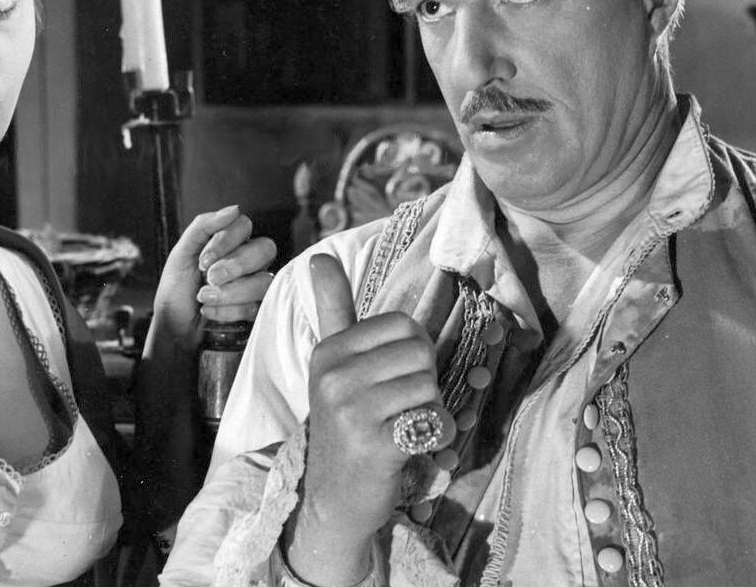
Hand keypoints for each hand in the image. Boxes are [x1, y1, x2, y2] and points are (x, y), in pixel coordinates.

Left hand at [152, 205, 276, 350]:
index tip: (203, 260)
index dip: (226, 240)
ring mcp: (256, 285)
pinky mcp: (258, 310)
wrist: (172, 328)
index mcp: (230, 243)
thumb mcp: (181, 254)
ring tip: (204, 298)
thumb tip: (234, 209)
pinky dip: (230, 310)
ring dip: (230, 291)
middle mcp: (247, 261)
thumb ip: (203, 226)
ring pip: (263, 280)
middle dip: (234, 265)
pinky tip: (211, 312)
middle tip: (209, 277)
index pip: (244, 226)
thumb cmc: (176, 291)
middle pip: (264, 249)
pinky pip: (259, 305)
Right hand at [284, 254, 453, 585]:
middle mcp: (335, 376)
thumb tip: (320, 256)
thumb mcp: (331, 364)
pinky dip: (435, 437)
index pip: (403, 325)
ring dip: (430, 411)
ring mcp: (352, 411)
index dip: (412, 352)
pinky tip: (409, 447)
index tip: (389, 379)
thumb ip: (332, 308)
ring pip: (430, 386)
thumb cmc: (344, 424)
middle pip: (421, 352)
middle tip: (398, 407)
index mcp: (329, 351)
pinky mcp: (376, 445)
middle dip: (424, 380)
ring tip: (402, 427)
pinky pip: (434, 421)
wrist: (332, 500)